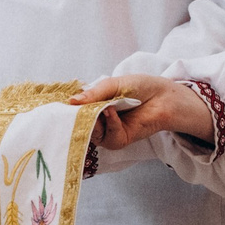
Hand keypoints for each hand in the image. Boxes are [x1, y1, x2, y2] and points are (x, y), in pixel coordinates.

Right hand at [73, 73, 215, 150]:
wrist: (165, 97)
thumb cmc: (142, 87)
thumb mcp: (113, 84)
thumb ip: (93, 94)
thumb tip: (71, 102)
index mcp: (95, 103)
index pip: (75, 110)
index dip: (68, 110)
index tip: (59, 106)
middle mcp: (99, 119)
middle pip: (79, 125)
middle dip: (78, 118)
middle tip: (77, 109)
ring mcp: (109, 130)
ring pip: (91, 134)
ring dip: (94, 121)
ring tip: (102, 107)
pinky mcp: (120, 139)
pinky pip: (108, 137)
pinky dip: (109, 124)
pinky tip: (111, 112)